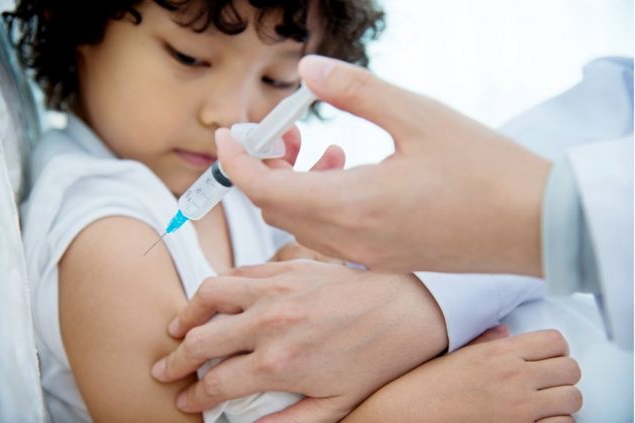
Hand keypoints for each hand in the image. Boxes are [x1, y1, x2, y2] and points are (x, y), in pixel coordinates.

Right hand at [152, 261, 447, 420]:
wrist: (409, 310)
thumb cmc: (376, 358)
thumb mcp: (336, 405)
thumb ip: (289, 422)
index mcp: (278, 363)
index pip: (215, 383)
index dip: (193, 396)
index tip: (184, 400)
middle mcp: (269, 322)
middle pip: (200, 341)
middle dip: (176, 359)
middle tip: (166, 368)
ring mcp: (276, 289)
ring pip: (210, 295)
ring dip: (187, 314)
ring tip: (180, 327)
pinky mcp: (288, 266)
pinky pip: (240, 271)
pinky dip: (221, 287)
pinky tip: (220, 299)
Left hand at [215, 55, 550, 275]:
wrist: (533, 225)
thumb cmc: (484, 170)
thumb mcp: (418, 115)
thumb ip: (356, 92)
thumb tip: (309, 71)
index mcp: (352, 204)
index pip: (265, 188)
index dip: (236, 160)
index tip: (228, 132)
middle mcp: (351, 239)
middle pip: (275, 208)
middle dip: (263, 169)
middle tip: (279, 133)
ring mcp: (367, 255)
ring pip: (300, 224)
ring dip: (291, 187)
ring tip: (316, 149)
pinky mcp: (384, 258)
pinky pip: (328, 236)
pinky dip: (318, 204)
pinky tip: (345, 173)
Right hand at [343, 329, 582, 422]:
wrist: (409, 412)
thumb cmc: (427, 385)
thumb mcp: (456, 355)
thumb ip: (485, 342)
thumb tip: (506, 332)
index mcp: (498, 352)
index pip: (555, 341)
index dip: (557, 351)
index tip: (546, 360)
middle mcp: (513, 375)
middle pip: (571, 368)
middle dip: (563, 376)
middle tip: (547, 384)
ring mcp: (518, 406)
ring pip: (572, 398)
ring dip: (563, 402)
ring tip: (545, 406)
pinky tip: (537, 422)